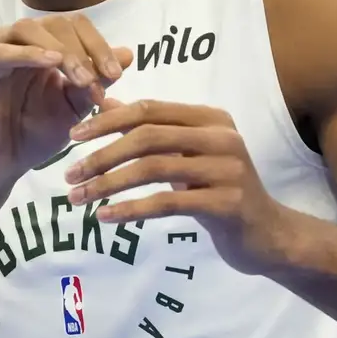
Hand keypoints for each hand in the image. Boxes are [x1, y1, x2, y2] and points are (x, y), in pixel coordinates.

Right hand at [0, 15, 132, 195]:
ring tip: (80, 75)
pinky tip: (50, 64)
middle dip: (82, 48)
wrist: (0, 170)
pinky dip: (26, 55)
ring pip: (24, 29)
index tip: (117, 73)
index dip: (97, 43)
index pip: (71, 25)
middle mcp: (14, 45)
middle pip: (51, 23)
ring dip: (59, 49)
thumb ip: (94, 82)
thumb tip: (128, 54)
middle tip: (99, 79)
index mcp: (38, 48)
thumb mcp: (74, 109)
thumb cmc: (34, 136)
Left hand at [62, 99, 297, 274]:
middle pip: (147, 136)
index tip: (73, 135)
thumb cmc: (219, 191)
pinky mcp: (227, 203)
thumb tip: (106, 102)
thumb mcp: (187, 155)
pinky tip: (106, 217)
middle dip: (102, 154)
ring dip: (109, 183)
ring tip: (79, 197)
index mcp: (210, 118)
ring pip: (153, 168)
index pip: (148, 109)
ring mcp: (227, 169)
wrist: (267, 235)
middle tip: (70, 173)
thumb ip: (151, 129)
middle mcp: (221, 137)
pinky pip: (167, 202)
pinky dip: (131, 209)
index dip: (107, 119)